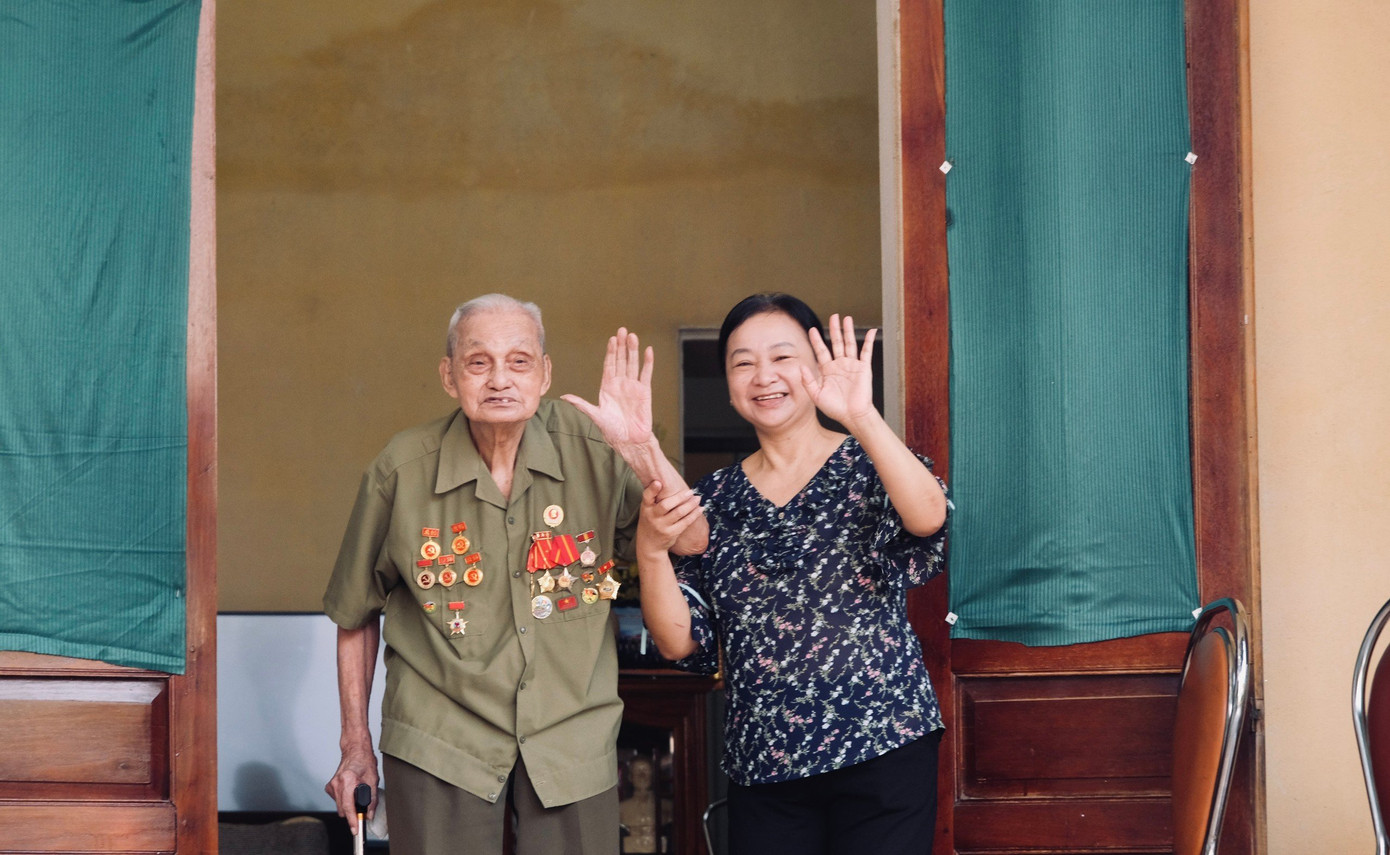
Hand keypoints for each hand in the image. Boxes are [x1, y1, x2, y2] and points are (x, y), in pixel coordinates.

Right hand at [325, 740, 377, 834]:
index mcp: (348, 780)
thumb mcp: (373, 780)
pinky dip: (345, 801)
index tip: (356, 830)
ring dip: (349, 807)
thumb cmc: (364, 761)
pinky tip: (351, 792)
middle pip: (343, 810)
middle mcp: (337, 783)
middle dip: (352, 814)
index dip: (353, 820)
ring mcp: (332, 785)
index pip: (348, 807)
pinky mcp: (330, 786)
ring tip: (358, 796)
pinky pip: (337, 801)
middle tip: (362, 813)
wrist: (355, 750)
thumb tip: (369, 814)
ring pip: (340, 806)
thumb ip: (372, 799)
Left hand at [561, 328, 653, 450]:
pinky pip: (646, 374)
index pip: (609, 365)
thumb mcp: (595, 416)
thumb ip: (582, 404)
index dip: (611, 352)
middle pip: (621, 360)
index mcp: (608, 387)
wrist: (630, 441)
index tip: (612, 339)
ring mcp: (633, 387)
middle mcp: (620, 384)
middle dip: (621, 346)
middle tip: (622, 330)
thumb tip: (565, 396)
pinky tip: (648, 350)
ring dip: (633, 350)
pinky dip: (647, 362)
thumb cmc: (612, 431)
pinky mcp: (645, 392)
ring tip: (632, 336)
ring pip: (633, 364)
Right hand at [637, 480, 703, 556]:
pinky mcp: (672, 533)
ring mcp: (662, 526)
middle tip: (690, 491)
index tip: (658, 482)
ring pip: (679, 513)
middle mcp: (653, 517)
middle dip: (679, 497)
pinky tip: (700, 508)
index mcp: (646, 508)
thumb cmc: (650, 522)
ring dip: (690, 504)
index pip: (647, 497)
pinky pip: (685, 522)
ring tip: (698, 498)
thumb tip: (665, 480)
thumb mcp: (647, 510)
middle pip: (666, 505)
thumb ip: (654, 498)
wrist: (649, 545)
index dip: (652, 490)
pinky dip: (694, 514)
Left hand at [801, 314, 877, 428]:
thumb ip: (808, 380)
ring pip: (849, 344)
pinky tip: (871, 331)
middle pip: (836, 343)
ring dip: (848, 331)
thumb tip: (801, 366)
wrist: (852, 415)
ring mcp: (852, 365)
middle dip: (834, 330)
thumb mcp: (816, 395)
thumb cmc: (835, 408)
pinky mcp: (863, 368)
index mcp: (827, 370)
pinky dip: (868, 341)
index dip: (816, 340)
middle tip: (833, 316)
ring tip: (846, 318)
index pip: (821, 351)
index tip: (812, 329)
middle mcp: (839, 365)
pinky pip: (866, 352)